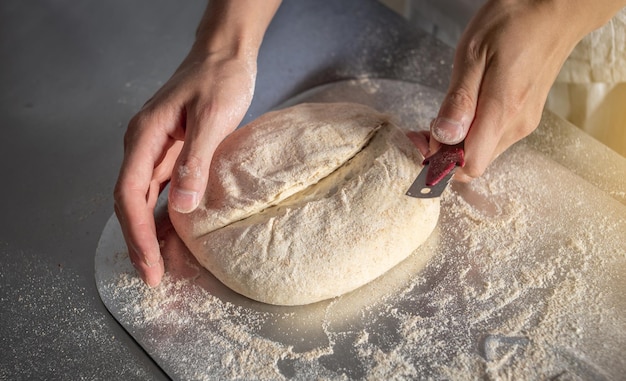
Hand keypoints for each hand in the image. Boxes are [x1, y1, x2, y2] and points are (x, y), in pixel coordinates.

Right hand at [113, 48, 255, 285]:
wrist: (225, 55)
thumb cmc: (219, 78)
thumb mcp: (212, 118)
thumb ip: (196, 161)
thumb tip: (184, 206)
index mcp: (145, 136)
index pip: (130, 193)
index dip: (138, 232)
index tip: (150, 263)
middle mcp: (143, 145)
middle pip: (131, 201)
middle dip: (140, 240)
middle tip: (153, 276)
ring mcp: (156, 149)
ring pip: (143, 198)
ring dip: (149, 231)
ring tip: (160, 263)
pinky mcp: (172, 151)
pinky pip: (160, 189)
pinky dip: (163, 214)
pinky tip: (172, 232)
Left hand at [420, 0, 623, 180]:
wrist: (555, 10)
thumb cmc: (513, 23)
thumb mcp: (473, 54)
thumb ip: (459, 101)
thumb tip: (444, 138)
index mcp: (503, 112)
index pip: (470, 165)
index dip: (441, 160)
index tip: (423, 139)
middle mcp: (517, 126)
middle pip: (474, 162)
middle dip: (445, 152)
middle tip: (425, 127)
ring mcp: (524, 123)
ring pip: (483, 151)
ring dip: (458, 143)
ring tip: (444, 115)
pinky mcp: (525, 117)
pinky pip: (492, 138)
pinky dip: (472, 133)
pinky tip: (463, 112)